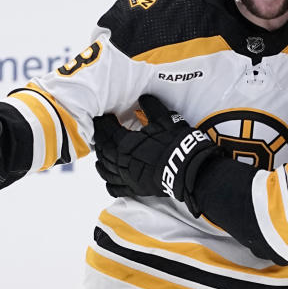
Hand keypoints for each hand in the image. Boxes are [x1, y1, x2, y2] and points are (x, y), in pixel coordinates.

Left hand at [92, 95, 218, 215]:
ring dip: (101, 160)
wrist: (187, 169)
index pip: (107, 130)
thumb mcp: (165, 120)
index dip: (103, 123)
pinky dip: (109, 182)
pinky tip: (108, 178)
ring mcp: (126, 177)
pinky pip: (115, 187)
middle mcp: (121, 161)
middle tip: (100, 132)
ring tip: (101, 153)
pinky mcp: (134, 189)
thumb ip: (152, 107)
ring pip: (105, 169)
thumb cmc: (175, 144)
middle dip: (100, 139)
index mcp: (125, 143)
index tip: (102, 117)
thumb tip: (144, 98)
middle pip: (103, 149)